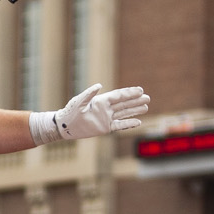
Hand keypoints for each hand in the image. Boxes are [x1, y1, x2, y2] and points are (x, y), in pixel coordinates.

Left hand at [32, 84, 150, 142]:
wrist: (65, 126)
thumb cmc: (70, 112)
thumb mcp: (79, 101)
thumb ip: (89, 93)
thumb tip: (99, 85)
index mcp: (101, 100)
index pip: (119, 96)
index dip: (129, 93)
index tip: (140, 90)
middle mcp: (106, 108)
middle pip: (124, 103)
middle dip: (136, 100)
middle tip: (148, 97)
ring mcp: (106, 118)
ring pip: (124, 113)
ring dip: (135, 110)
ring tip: (146, 107)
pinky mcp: (105, 128)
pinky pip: (120, 125)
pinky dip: (128, 124)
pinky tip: (138, 122)